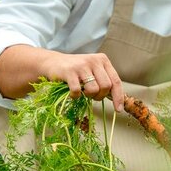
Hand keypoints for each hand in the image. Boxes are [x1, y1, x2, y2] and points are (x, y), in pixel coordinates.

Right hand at [0, 46, 124, 111]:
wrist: (52, 62)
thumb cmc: (76, 70)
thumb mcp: (93, 71)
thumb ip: (104, 80)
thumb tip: (117, 99)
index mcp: (103, 60)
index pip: (115, 81)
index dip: (118, 97)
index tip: (118, 109)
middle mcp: (94, 61)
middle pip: (106, 86)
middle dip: (100, 96)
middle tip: (92, 96)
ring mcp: (81, 65)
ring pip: (93, 89)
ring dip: (88, 96)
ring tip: (82, 92)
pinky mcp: (69, 71)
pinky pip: (78, 91)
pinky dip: (75, 96)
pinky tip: (73, 93)